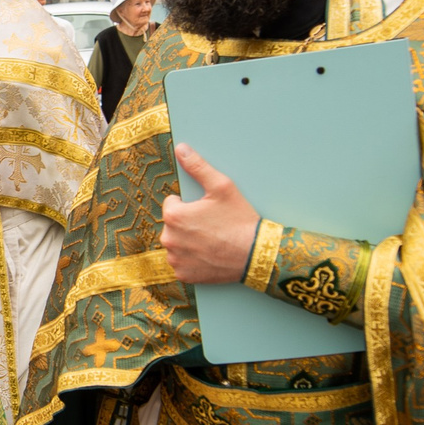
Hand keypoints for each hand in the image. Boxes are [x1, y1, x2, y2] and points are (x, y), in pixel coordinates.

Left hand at [160, 145, 259, 285]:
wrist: (255, 254)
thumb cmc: (239, 220)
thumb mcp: (222, 187)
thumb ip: (198, 166)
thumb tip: (181, 149)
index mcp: (173, 216)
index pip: (172, 203)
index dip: (190, 204)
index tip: (207, 210)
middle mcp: (169, 239)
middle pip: (173, 225)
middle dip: (188, 223)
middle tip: (212, 226)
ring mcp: (176, 259)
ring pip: (177, 244)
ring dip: (188, 241)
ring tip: (212, 241)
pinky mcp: (184, 275)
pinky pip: (182, 263)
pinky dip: (192, 260)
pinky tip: (209, 255)